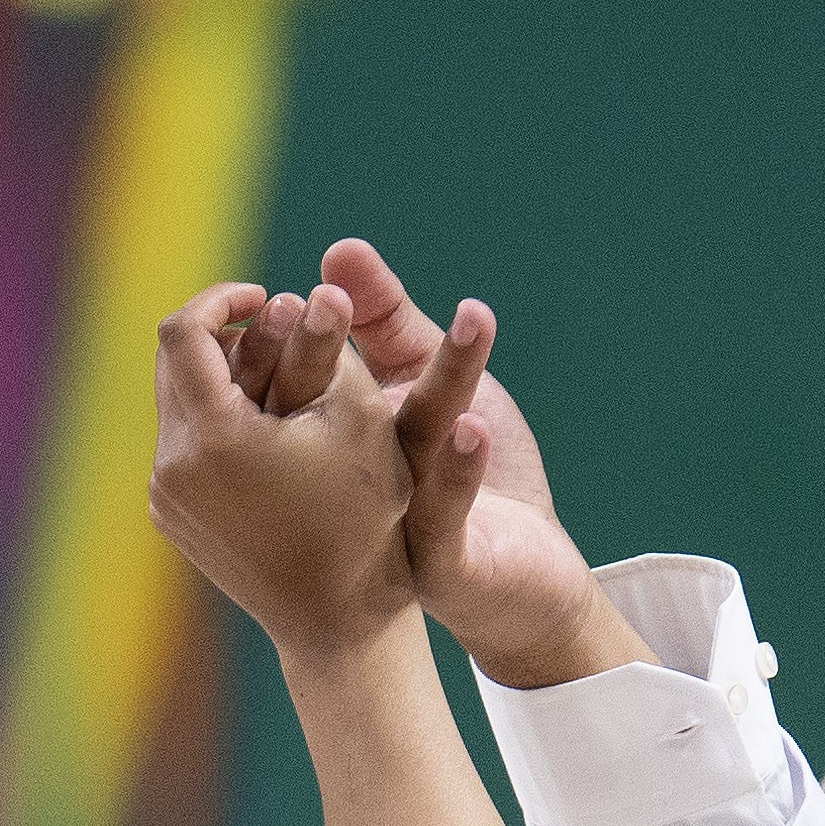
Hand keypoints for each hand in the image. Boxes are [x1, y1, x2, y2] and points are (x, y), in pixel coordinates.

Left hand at [147, 280, 424, 654]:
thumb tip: (312, 289)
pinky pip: (181, 450)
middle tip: (269, 330)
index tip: (265, 297)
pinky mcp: (172, 520)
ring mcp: (167, 497)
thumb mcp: (361, 417)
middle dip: (219, 336)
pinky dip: (215, 427)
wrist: (339, 622)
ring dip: (219, 381)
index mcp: (213, 435)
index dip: (223, 299)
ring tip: (274, 381)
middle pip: (170, 362)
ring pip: (174, 406)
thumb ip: (330, 344)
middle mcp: (173, 465)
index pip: (184, 329)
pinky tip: (264, 436)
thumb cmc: (367, 517)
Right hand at [310, 239, 631, 688]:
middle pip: (337, 419)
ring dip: (426, 395)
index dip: (300, 340)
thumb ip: (387, 320)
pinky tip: (472, 428)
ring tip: (457, 332)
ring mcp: (400, 528)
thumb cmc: (478, 471)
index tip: (299, 291)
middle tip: (320, 305)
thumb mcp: (428, 380)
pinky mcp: (445, 565)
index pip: (310, 381)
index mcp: (346, 437)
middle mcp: (364, 484)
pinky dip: (458, 474)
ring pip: (401, 458)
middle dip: (324, 361)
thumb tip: (338, 249)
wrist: (525, 577)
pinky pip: (444, 519)